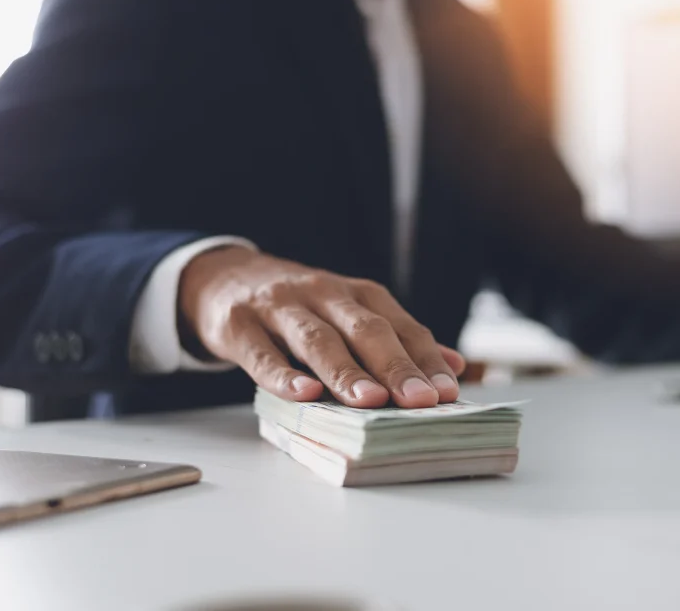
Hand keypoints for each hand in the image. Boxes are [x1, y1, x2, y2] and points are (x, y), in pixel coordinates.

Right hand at [179, 246, 464, 407]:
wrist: (225, 277)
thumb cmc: (299, 305)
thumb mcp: (349, 312)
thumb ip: (398, 339)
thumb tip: (455, 367)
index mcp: (357, 293)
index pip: (400, 326)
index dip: (426, 359)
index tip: (448, 393)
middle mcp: (323, 293)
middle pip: (364, 329)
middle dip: (395, 366)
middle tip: (419, 400)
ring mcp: (280, 307)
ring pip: (317, 339)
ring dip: (346, 371)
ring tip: (371, 401)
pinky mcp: (239, 325)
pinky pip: (263, 353)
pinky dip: (283, 375)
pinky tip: (304, 395)